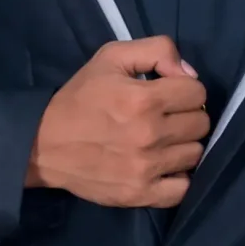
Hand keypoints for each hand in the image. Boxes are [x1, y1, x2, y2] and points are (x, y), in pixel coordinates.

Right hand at [26, 36, 209, 207]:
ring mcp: (146, 168)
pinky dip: (178, 178)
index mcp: (144, 99)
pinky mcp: (140, 194)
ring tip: (162, 141)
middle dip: (187, 115)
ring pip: (195, 154)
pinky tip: (164, 166)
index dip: (185, 89)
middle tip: (165, 117)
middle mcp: (149, 135)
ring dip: (183, 145)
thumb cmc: (80, 98)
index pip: (197, 92)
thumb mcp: (111, 57)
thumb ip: (157, 51)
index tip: (169, 93)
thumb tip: (189, 74)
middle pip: (201, 124)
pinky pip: (183, 189)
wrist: (43, 144)